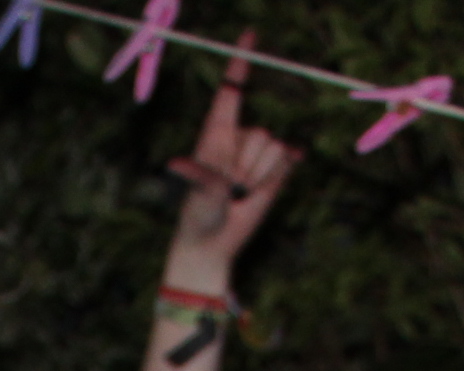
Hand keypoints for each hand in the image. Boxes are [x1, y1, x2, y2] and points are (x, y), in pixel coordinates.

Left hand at [162, 36, 298, 282]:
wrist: (214, 241)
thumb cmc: (198, 213)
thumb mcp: (197, 191)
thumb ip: (200, 174)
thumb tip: (176, 164)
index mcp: (215, 133)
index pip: (230, 92)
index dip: (240, 65)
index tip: (250, 35)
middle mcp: (238, 138)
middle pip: (259, 133)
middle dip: (249, 164)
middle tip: (231, 186)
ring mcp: (257, 154)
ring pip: (274, 149)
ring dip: (260, 177)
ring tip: (241, 192)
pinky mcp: (276, 170)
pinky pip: (287, 160)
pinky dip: (279, 174)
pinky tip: (260, 190)